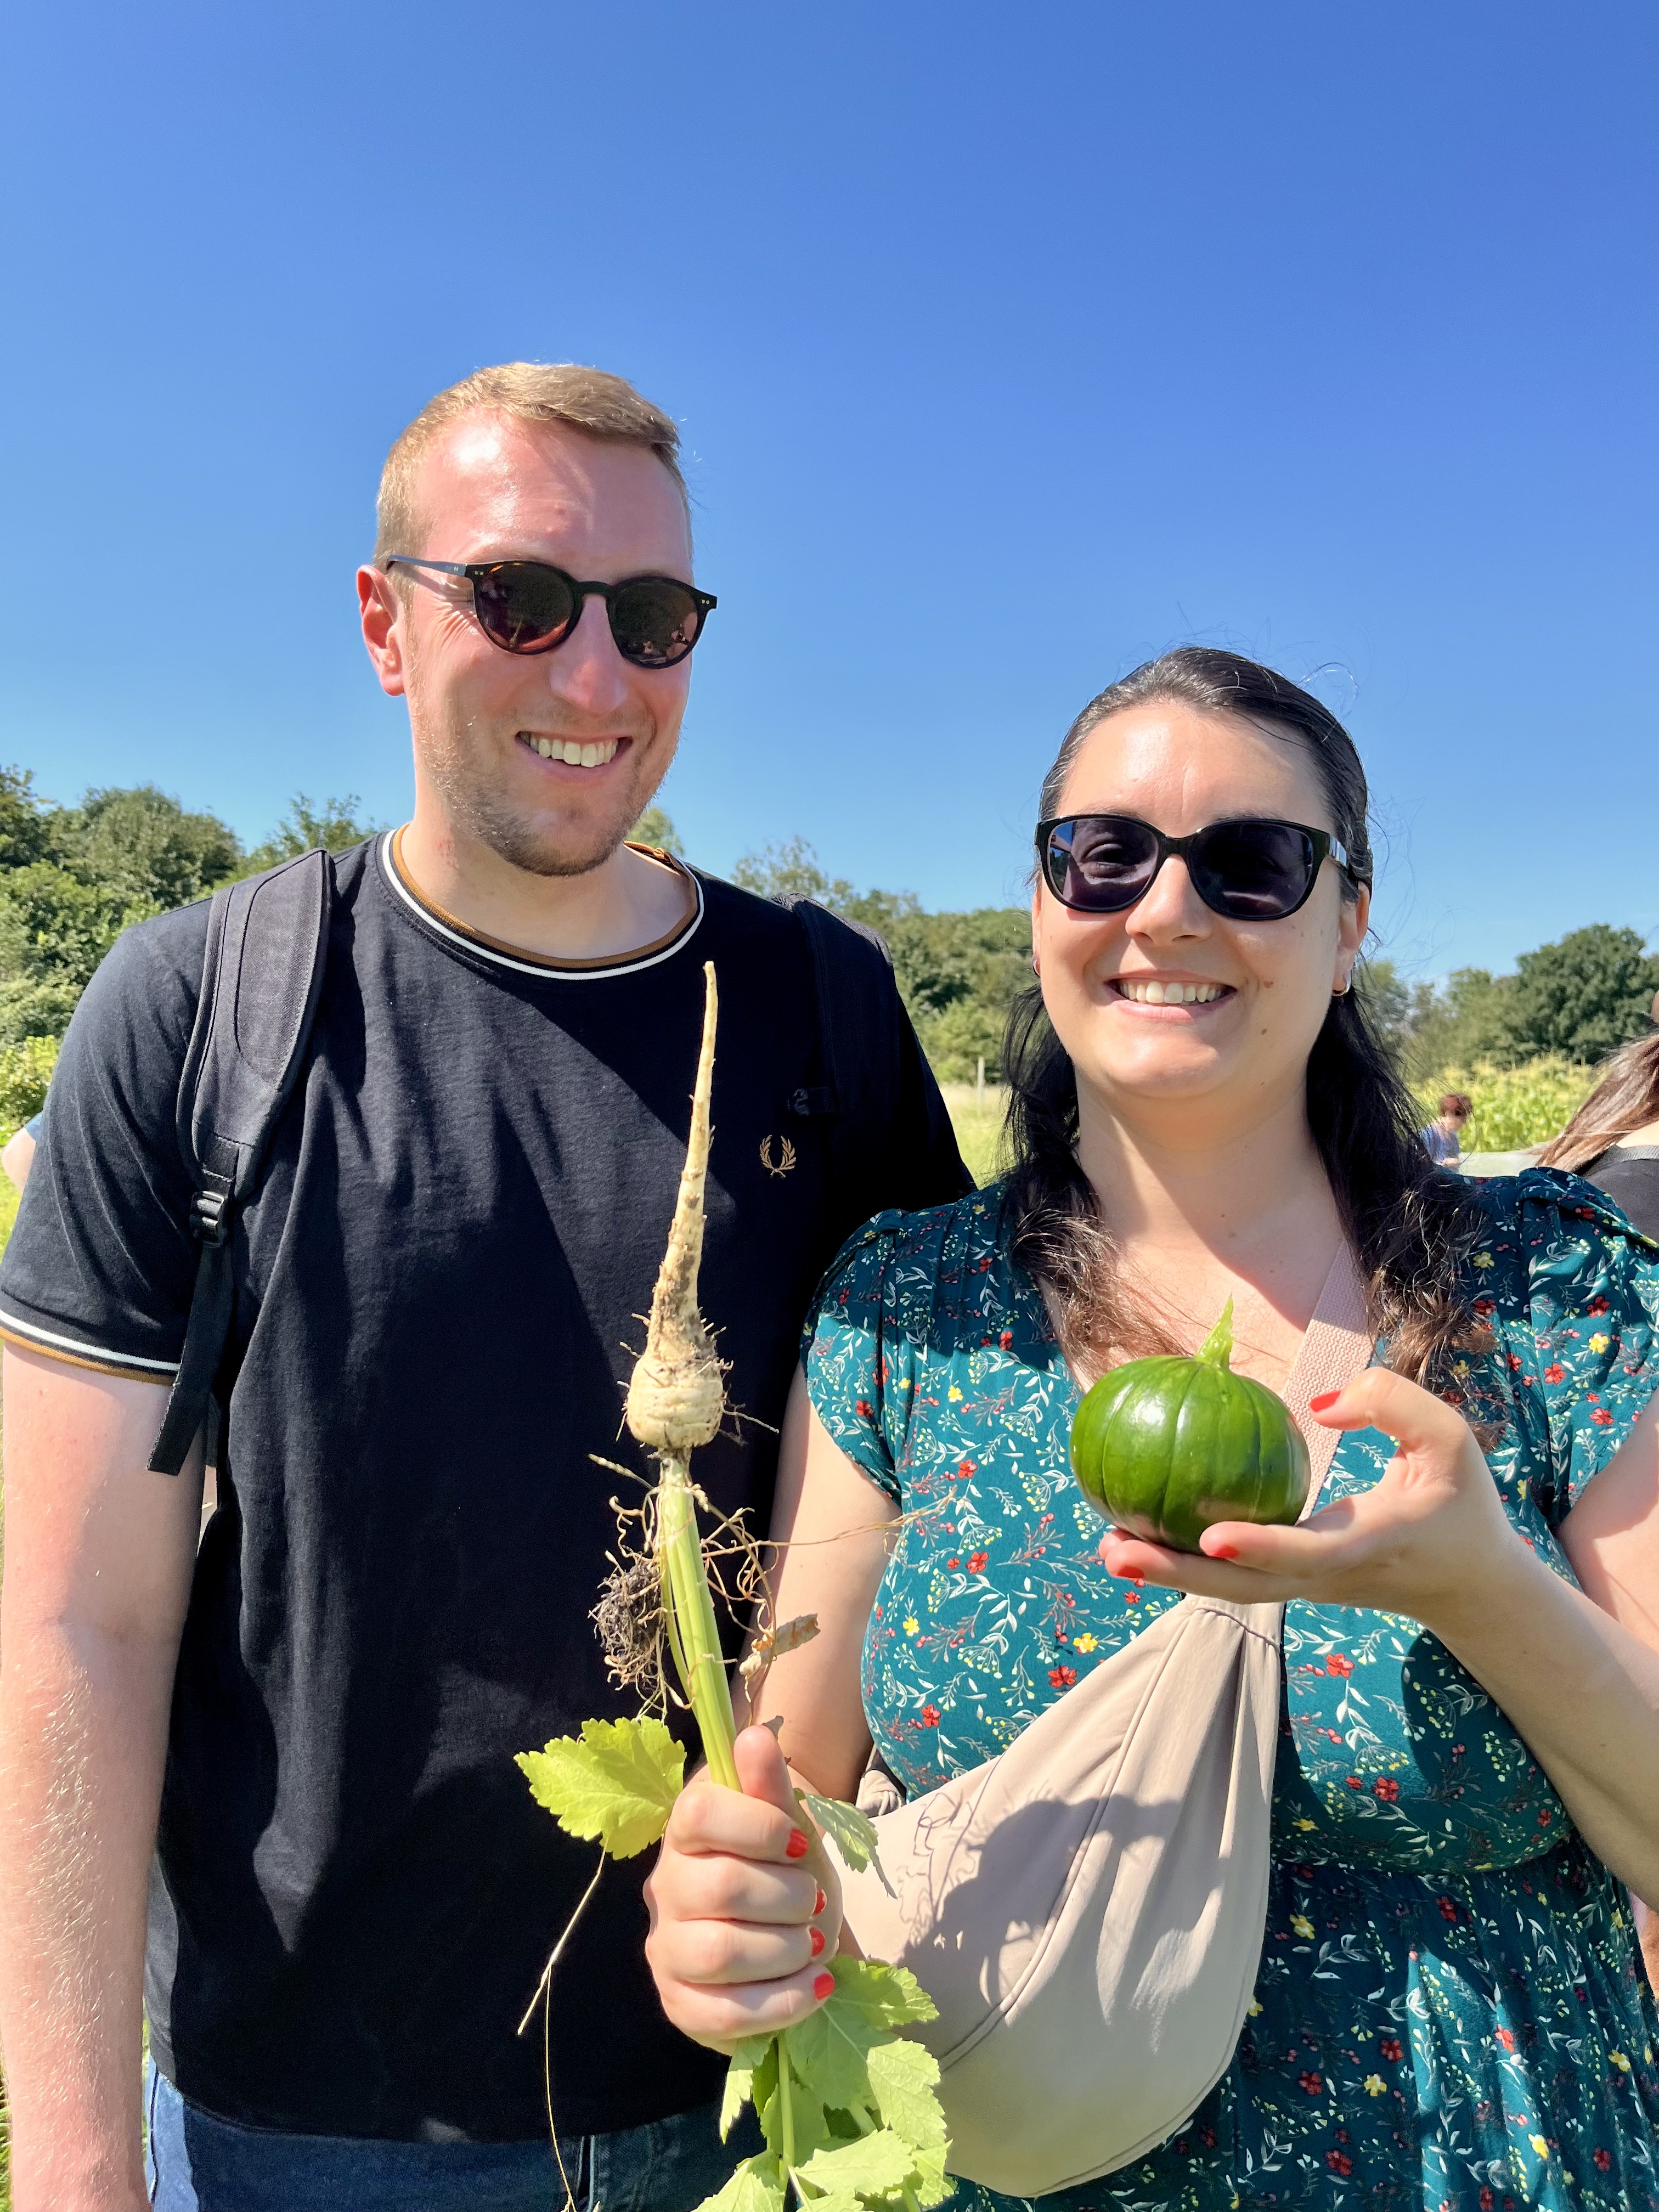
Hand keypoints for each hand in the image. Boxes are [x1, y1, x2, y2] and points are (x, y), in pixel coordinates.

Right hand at [643, 1725, 841, 2051]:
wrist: (795, 1940)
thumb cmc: (788, 1872)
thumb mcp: (791, 1827)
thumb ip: (770, 1786)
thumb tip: (754, 1735)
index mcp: (685, 1831)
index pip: (700, 1814)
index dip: (761, 1826)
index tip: (802, 1843)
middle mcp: (664, 1888)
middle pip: (720, 1887)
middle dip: (788, 1897)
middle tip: (815, 1901)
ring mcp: (666, 1951)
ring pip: (720, 1952)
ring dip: (787, 1950)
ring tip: (815, 1944)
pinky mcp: (682, 2006)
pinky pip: (724, 2014)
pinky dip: (783, 2002)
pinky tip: (817, 1986)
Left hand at [1097, 1366, 1531, 1634]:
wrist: (1470, 1583)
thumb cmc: (1459, 1501)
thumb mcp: (1450, 1438)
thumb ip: (1394, 1402)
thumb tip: (1321, 1404)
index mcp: (1368, 1544)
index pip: (1310, 1552)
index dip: (1263, 1548)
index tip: (1211, 1538)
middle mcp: (1327, 1575)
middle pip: (1245, 1588)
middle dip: (1179, 1577)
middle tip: (1115, 1552)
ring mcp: (1306, 1586)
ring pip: (1231, 1591)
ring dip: (1169, 1576)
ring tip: (1108, 1548)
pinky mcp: (1294, 1583)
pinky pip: (1236, 1578)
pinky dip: (1186, 1564)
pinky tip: (1137, 1532)